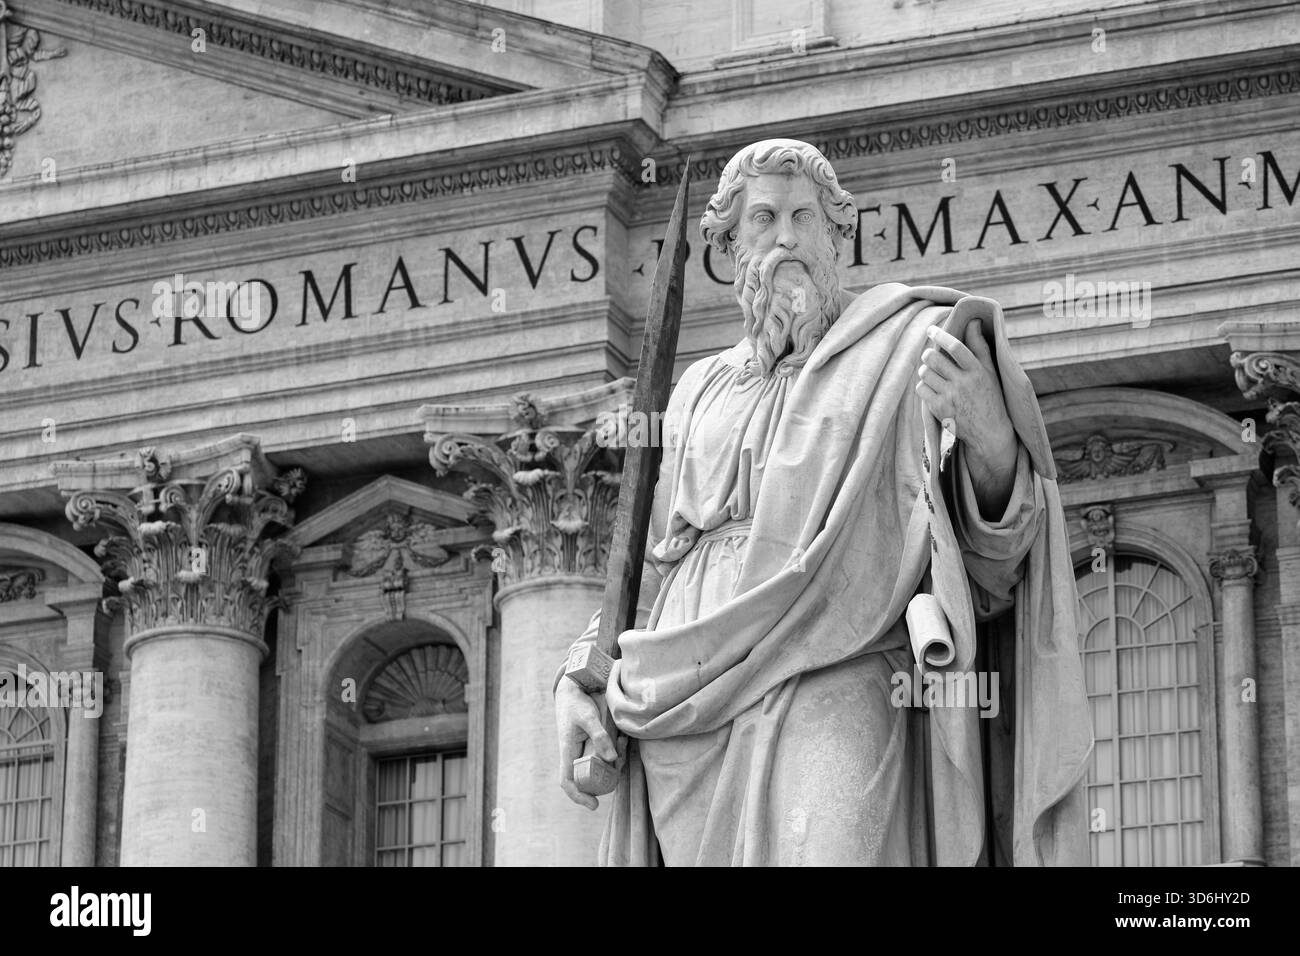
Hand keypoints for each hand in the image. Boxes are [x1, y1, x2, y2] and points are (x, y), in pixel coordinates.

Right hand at [555, 678, 619, 809]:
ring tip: (623, 744)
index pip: (567, 781)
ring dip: (613, 762)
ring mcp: (582, 749)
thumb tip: (611, 758)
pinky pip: (603, 754)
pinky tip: (622, 739)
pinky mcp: (590, 743)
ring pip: (598, 766)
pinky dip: (614, 751)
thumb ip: (600, 736)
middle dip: (606, 777)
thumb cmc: (577, 703)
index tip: (594, 805)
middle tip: (620, 764)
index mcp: (567, 750)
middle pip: (587, 777)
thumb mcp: (588, 717)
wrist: (573, 689)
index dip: (578, 796)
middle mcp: (574, 753)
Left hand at [916, 319, 1017, 515]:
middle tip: (930, 356)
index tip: (931, 329)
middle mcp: (964, 383)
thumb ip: (980, 346)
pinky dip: (923, 386)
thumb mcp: (989, 371)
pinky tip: (932, 388)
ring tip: (932, 373)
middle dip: (928, 355)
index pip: (956, 347)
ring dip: (925, 370)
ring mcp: (951, 397)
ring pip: (925, 373)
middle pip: (934, 359)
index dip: (941, 335)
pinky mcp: (940, 409)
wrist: (989, 431)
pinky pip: (921, 389)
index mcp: (978, 370)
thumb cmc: (989, 396)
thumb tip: (973, 322)